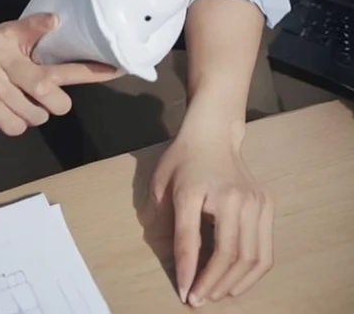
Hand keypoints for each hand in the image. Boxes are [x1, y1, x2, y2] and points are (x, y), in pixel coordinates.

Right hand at [0, 12, 117, 135]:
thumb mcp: (10, 53)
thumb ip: (36, 44)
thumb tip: (59, 23)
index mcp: (8, 36)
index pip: (31, 29)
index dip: (44, 25)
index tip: (58, 22)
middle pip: (44, 85)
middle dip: (58, 103)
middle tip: (58, 106)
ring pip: (30, 111)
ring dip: (33, 118)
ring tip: (19, 109)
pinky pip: (12, 123)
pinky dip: (14, 126)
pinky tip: (1, 115)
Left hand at [151, 122, 273, 305]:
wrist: (213, 133)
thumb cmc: (183, 160)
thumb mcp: (163, 186)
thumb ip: (169, 223)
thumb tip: (181, 267)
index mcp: (196, 189)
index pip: (190, 239)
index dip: (187, 271)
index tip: (184, 295)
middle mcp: (232, 195)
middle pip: (228, 254)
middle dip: (212, 284)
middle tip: (198, 300)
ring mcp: (255, 200)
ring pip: (251, 257)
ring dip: (234, 284)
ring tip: (217, 295)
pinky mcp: (267, 203)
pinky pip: (265, 250)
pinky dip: (253, 273)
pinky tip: (237, 282)